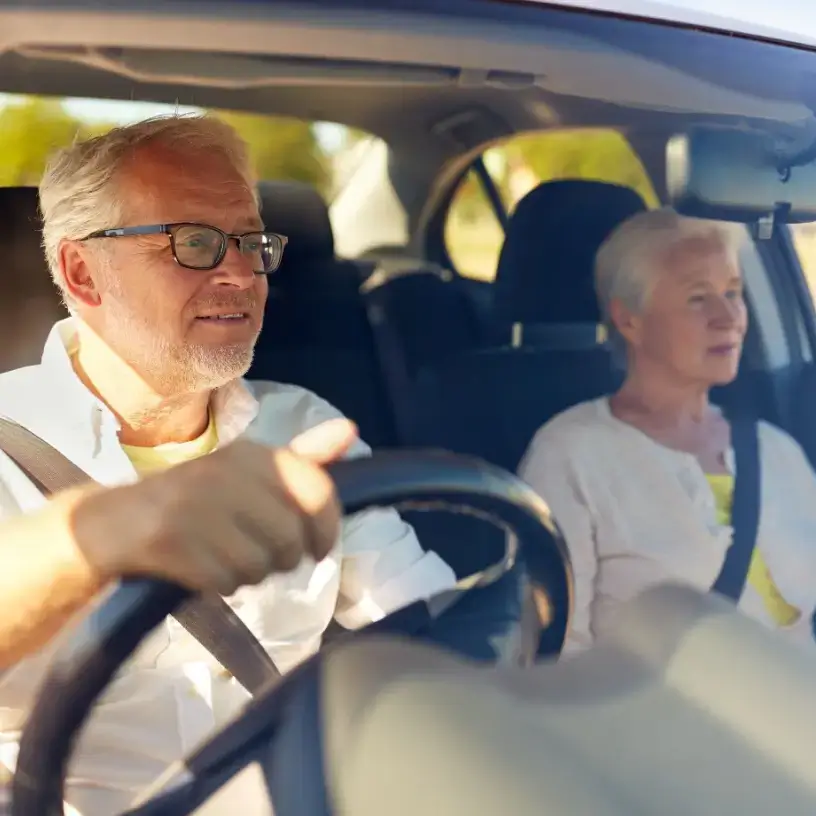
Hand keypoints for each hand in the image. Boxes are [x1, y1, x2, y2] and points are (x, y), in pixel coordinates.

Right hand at [64, 418, 357, 595]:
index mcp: (250, 454)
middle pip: (291, 539)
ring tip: (229, 559)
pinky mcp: (167, 541)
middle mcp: (224, 472)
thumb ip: (302, 459)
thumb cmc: (196, 500)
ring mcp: (193, 506)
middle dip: (285, 560)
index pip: (317, 490)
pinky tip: (206, 571)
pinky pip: (225, 583)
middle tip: (266, 558)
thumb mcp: (249, 473)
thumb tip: (349, 430)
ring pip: (260, 566)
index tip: (320, 547)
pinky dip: (222, 585)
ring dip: (250, 575)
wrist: (113, 523)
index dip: (327, 528)